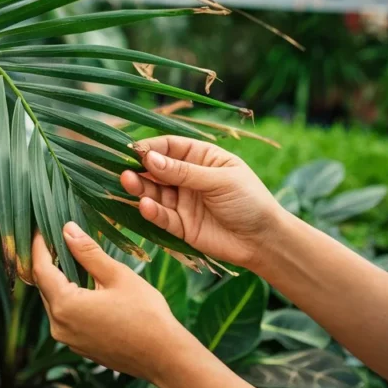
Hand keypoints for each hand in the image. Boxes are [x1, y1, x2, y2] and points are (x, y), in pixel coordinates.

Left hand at [32, 223, 193, 381]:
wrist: (164, 356)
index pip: (41, 268)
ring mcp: (68, 339)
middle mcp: (59, 326)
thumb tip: (67, 229)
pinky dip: (69, 298)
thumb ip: (88, 252)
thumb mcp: (117, 275)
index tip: (39, 228)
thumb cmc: (145, 314)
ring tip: (71, 257)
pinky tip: (84, 285)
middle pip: (45, 286)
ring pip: (54, 302)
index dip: (39, 246)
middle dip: (49, 261)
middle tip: (57, 237)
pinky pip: (65, 317)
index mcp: (65, 306)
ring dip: (59, 280)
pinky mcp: (79, 346)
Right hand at [122, 136, 283, 268]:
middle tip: (123, 167)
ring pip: (154, 192)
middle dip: (140, 168)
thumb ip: (184, 172)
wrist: (264, 240)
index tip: (133, 149)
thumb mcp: (219, 180)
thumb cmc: (249, 201)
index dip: (152, 147)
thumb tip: (150, 158)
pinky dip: (151, 211)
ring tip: (127, 182)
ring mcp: (183, 202)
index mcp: (202, 158)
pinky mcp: (180, 226)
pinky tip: (145, 205)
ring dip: (140, 187)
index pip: (171, 147)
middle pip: (157, 169)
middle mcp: (188, 178)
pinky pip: (161, 216)